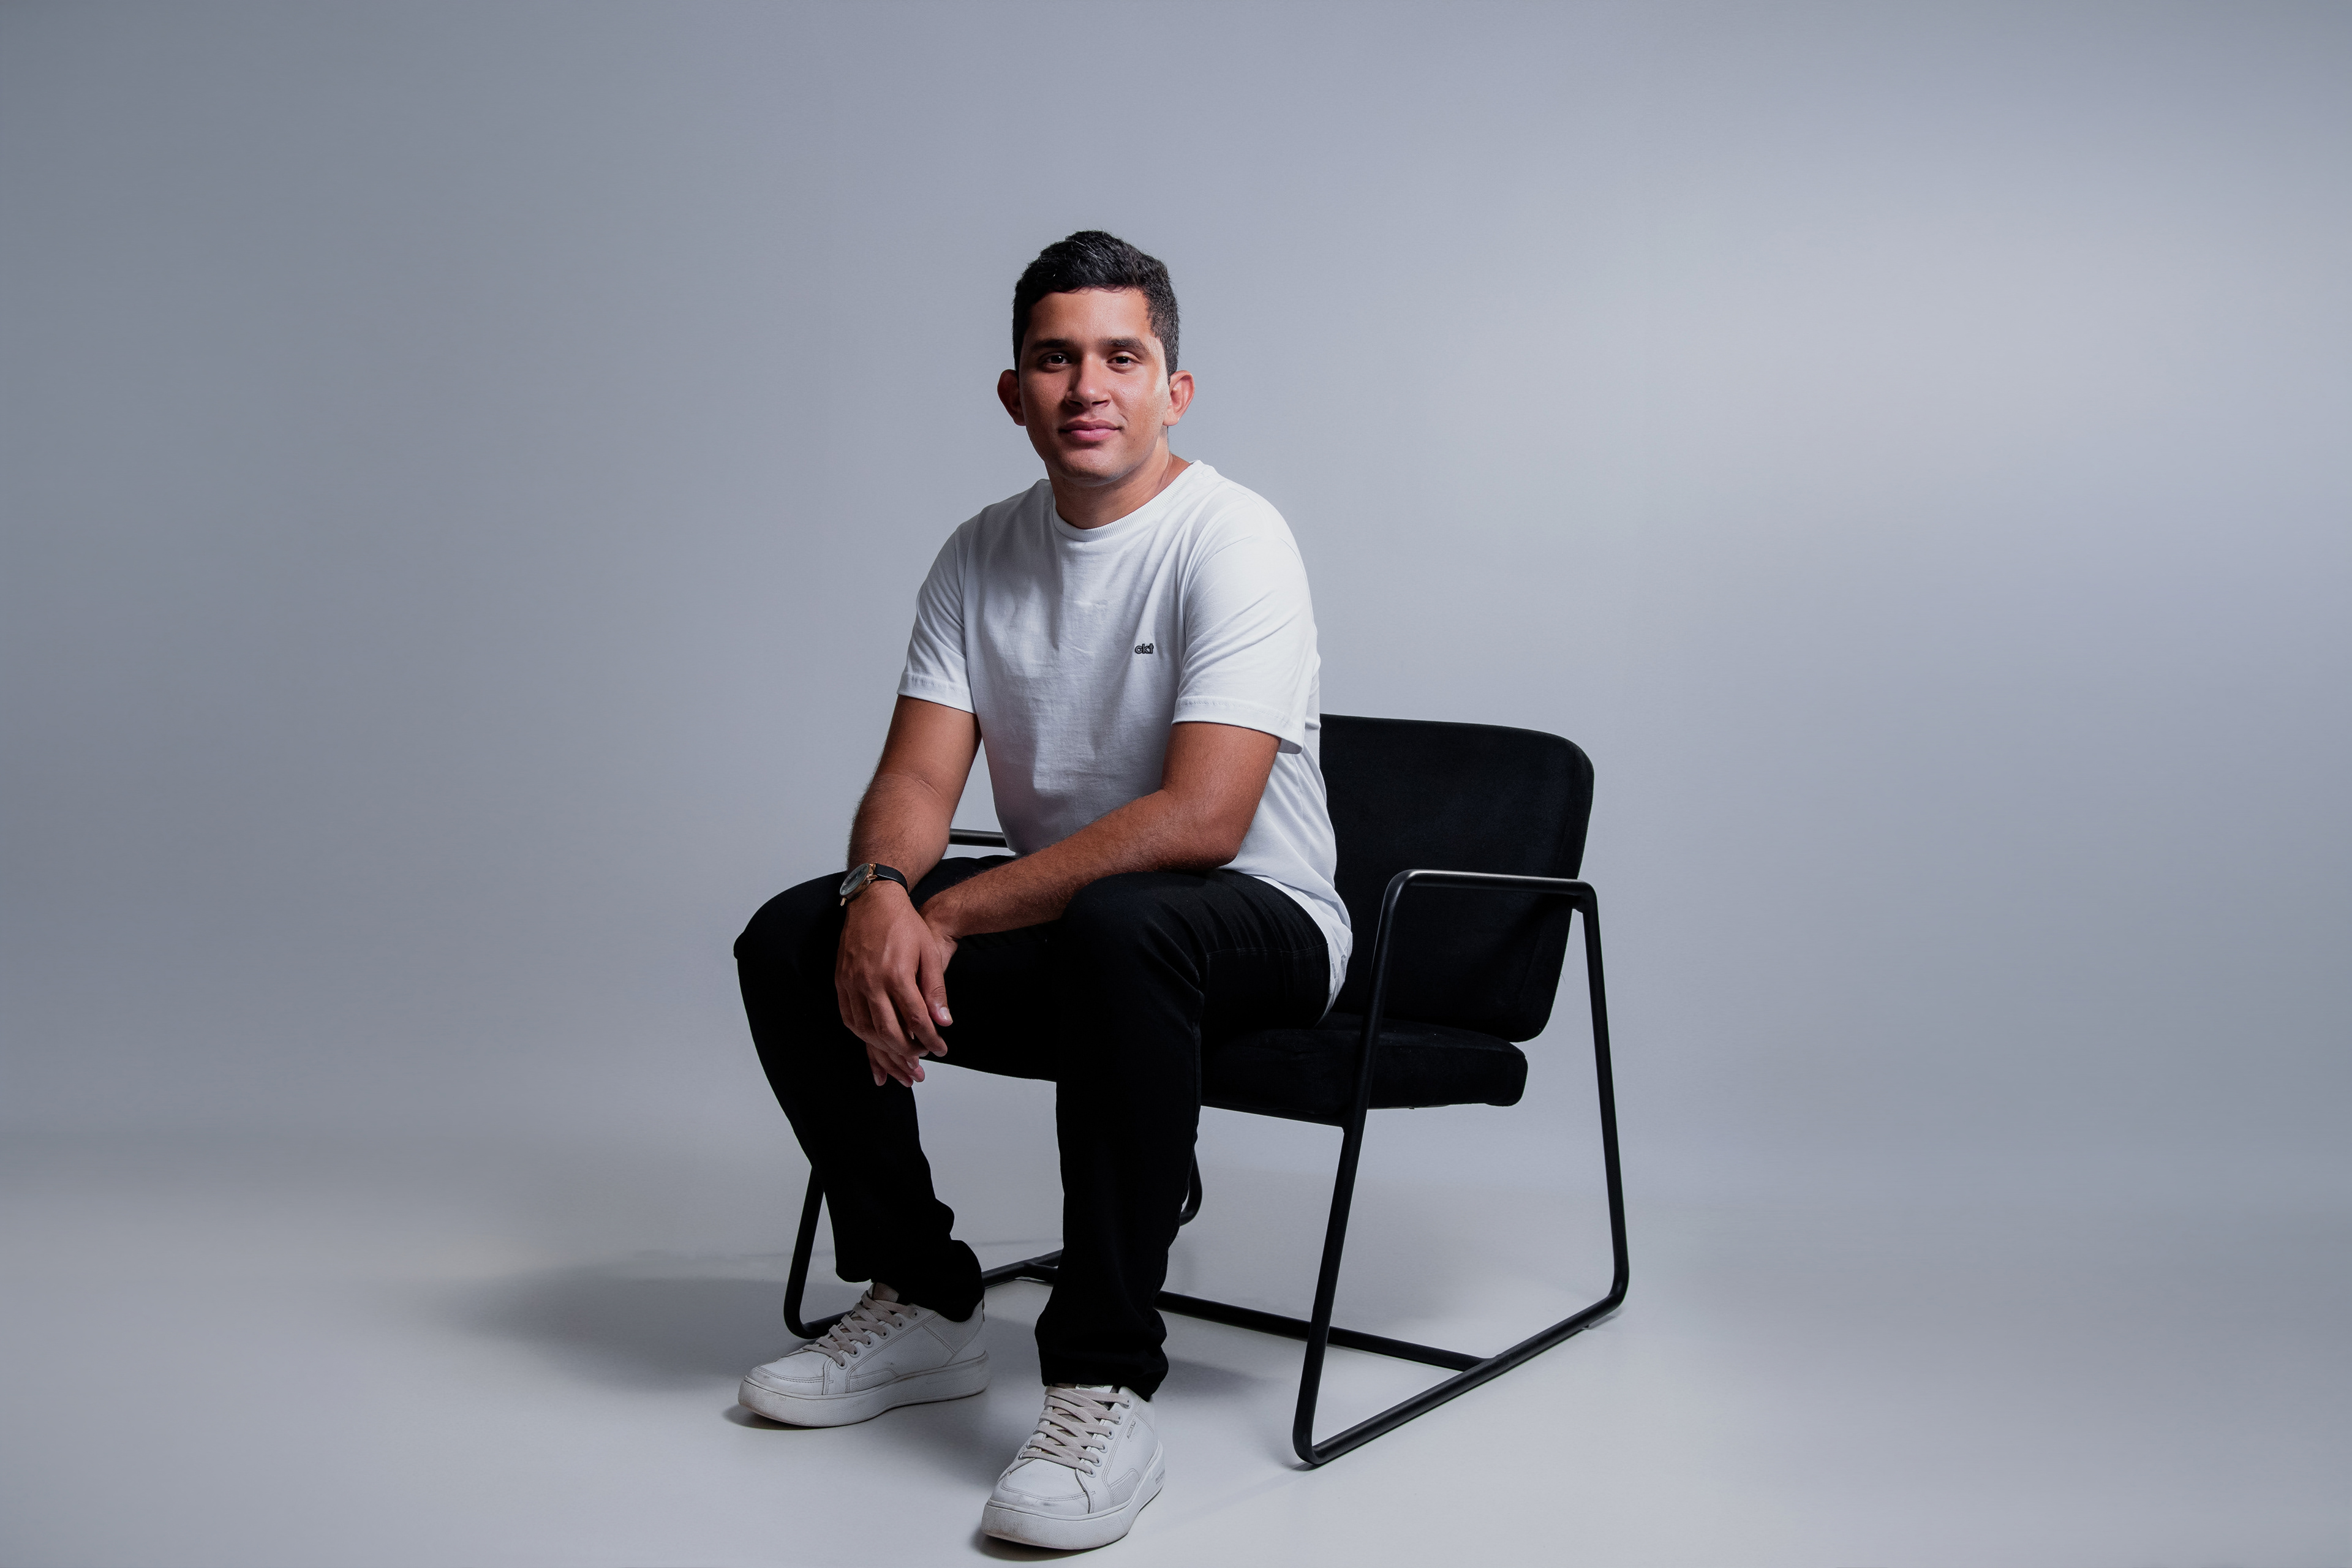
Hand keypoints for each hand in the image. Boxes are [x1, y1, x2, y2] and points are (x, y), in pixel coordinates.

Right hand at [834, 884, 956, 1087]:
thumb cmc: (904, 924)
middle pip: (889, 1033)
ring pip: (866, 1030)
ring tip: (902, 1052)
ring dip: (884, 1048)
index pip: (917, 1021)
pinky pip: (849, 1018)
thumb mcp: (929, 953)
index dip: (931, 1041)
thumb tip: (944, 1022)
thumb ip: (935, 989)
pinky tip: (875, 1039)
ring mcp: (852, 983)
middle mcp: (871, 982)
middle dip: (908, 1051)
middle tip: (922, 1055)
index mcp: (897, 975)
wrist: (873, 900)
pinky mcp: (841, 981)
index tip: (940, 1049)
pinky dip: (863, 1034)